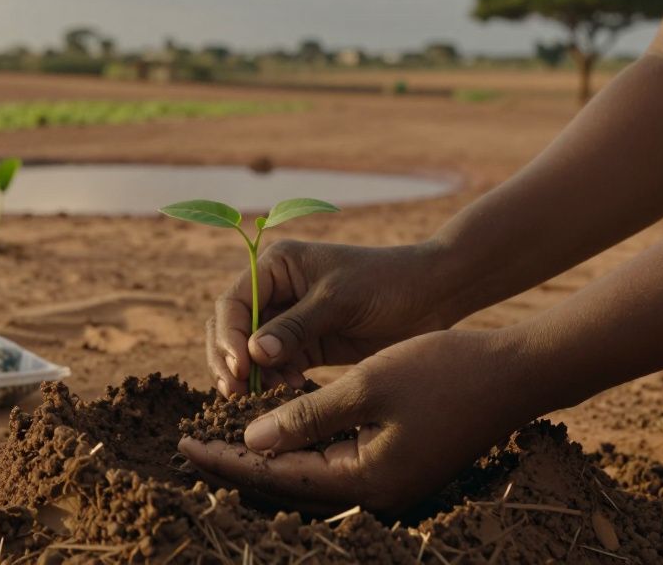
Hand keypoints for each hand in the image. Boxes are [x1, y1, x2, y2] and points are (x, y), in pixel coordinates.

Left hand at [181, 328, 541, 513]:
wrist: (515, 374)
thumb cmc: (443, 372)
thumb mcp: (366, 385)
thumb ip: (305, 416)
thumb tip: (250, 441)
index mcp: (365, 482)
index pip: (276, 477)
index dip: (226, 459)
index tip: (185, 443)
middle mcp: (375, 495)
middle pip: (288, 487)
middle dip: (238, 466)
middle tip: (190, 446)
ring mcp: (389, 484)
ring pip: (310, 478)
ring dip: (267, 459)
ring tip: (221, 442)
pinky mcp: (398, 467)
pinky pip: (335, 465)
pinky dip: (302, 449)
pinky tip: (276, 432)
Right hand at [207, 239, 458, 395]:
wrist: (432, 296)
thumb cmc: (387, 283)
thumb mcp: (339, 299)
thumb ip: (296, 326)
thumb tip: (253, 355)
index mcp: (277, 266)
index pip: (234, 303)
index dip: (230, 336)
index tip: (240, 368)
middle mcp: (276, 291)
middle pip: (233, 329)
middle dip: (230, 360)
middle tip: (238, 393)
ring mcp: (290, 320)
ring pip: (250, 353)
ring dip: (252, 376)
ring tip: (268, 395)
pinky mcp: (307, 346)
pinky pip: (277, 367)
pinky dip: (275, 382)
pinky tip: (291, 390)